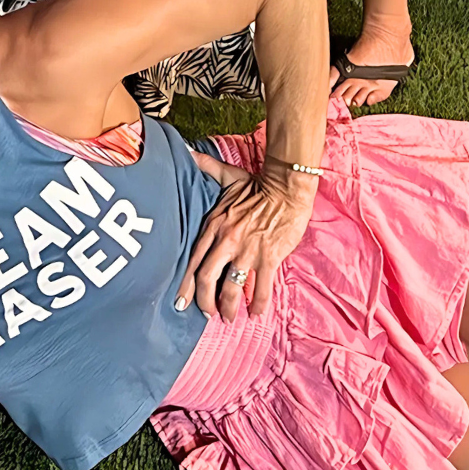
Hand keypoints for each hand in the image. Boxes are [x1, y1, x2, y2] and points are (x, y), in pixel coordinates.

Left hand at [179, 154, 312, 321]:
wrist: (288, 188)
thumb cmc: (257, 186)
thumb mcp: (227, 175)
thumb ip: (204, 166)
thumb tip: (186, 152)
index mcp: (214, 225)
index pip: (193, 259)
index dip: (186, 284)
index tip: (181, 301)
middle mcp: (226, 240)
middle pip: (207, 278)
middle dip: (204, 301)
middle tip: (205, 314)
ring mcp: (247, 250)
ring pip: (231, 288)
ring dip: (228, 307)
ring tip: (229, 317)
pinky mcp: (268, 257)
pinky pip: (260, 288)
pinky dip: (257, 304)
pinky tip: (255, 314)